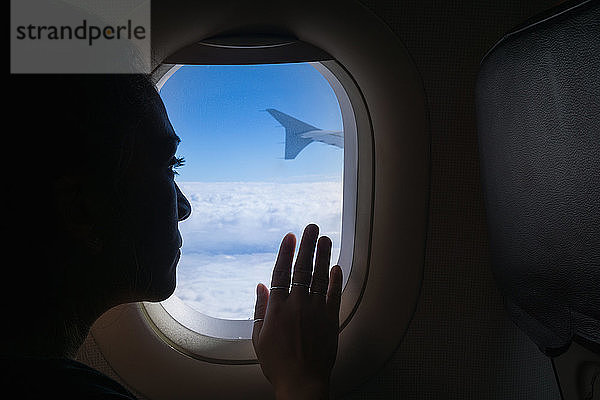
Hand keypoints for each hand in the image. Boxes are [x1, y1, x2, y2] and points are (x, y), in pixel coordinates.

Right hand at [252, 224, 342, 399]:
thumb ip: (261, 309)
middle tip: (312, 227)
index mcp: (278, 308)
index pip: (281, 272)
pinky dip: (336, 279)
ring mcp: (317, 311)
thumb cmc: (278, 364)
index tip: (290, 237)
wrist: (303, 382)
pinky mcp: (331, 319)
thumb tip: (261, 286)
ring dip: (324, 256)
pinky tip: (336, 267)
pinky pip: (335, 294)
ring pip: (321, 277)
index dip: (286, 252)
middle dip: (308, 245)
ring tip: (326, 239)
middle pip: (303, 268)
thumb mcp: (259, 338)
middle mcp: (298, 305)